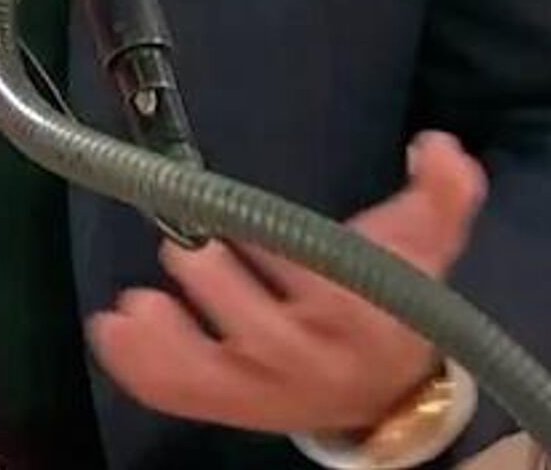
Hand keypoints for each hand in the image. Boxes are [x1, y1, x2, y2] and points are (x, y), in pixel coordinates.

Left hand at [87, 130, 486, 436]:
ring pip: (216, 379)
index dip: (286, 270)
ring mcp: (269, 390)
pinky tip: (110, 330)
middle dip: (221, 294)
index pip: (327, 296)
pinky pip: (186, 394)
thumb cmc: (388, 296)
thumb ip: (439, 193)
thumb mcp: (422, 243)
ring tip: (134, 307)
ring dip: (170, 348)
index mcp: (359, 317)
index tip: (247, 235)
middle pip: (265, 337)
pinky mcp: (234, 404)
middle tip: (184, 250)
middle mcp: (312, 362)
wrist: (389, 389)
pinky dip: (144, 370)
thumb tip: (440, 146)